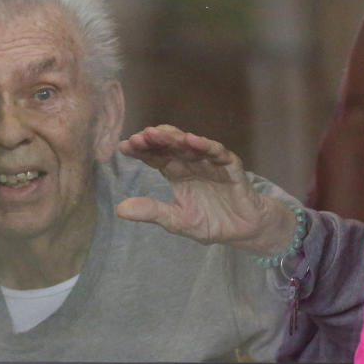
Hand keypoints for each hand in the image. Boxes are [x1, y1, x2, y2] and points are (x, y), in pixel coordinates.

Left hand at [116, 125, 294, 255]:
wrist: (244, 231)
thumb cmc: (209, 222)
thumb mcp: (176, 220)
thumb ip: (152, 212)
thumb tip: (119, 210)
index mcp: (175, 173)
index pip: (154, 157)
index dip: (140, 151)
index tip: (123, 147)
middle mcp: (190, 163)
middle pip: (169, 146)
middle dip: (154, 140)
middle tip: (138, 137)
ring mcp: (210, 162)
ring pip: (190, 144)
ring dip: (174, 138)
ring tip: (157, 133)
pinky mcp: (230, 167)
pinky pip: (218, 153)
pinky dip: (206, 146)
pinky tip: (192, 140)